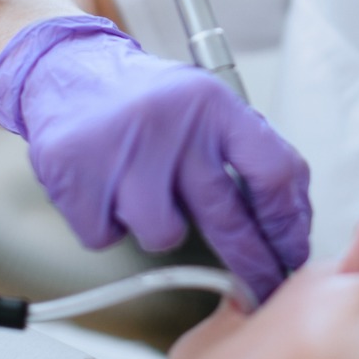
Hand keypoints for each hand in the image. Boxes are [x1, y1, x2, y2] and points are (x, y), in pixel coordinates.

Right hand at [0, 15, 310, 299]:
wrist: (66, 69)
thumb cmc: (146, 101)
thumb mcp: (206, 106)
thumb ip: (249, 153)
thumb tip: (292, 223)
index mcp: (212, 103)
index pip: (274, 172)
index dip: (289, 225)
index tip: (291, 254)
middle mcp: (171, 124)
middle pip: (228, 218)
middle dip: (251, 264)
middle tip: (259, 288)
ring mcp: (121, 149)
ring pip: (163, 235)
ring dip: (158, 227)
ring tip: (143, 191)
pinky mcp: (75, 173)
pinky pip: (107, 237)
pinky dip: (107, 225)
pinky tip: (105, 189)